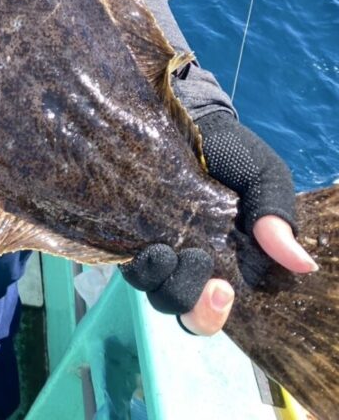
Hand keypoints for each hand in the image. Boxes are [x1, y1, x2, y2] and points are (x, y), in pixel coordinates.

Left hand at [121, 111, 317, 333]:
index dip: (213, 313)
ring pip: (150, 286)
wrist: (195, 117)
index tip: (222, 293)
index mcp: (225, 262)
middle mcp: (188, 261)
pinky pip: (125, 257)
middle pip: (180, 305)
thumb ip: (276, 218)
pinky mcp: (128, 226)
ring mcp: (157, 244)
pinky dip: (135, 258)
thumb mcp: (264, 179)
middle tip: (201, 272)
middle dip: (189, 300)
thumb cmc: (233, 153)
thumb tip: (304, 265)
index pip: (213, 307)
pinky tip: (147, 243)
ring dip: (158, 278)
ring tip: (166, 251)